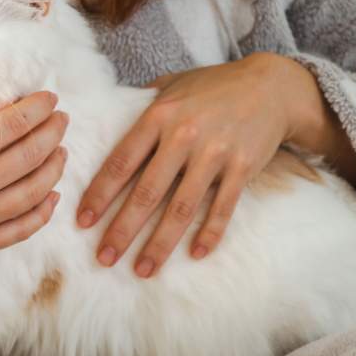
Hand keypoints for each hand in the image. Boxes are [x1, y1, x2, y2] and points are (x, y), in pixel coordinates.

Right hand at [0, 92, 67, 264]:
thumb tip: (5, 108)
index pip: (10, 126)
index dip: (36, 110)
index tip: (49, 100)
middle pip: (28, 156)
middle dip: (51, 133)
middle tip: (61, 120)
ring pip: (33, 192)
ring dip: (54, 168)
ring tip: (60, 152)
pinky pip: (22, 229)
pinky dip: (42, 211)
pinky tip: (51, 194)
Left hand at [77, 53, 355, 277]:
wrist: (272, 85)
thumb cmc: (213, 87)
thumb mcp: (172, 85)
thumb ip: (140, 106)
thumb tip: (103, 118)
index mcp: (159, 116)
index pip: (121, 163)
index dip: (99, 195)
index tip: (83, 222)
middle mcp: (184, 135)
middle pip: (147, 193)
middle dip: (122, 230)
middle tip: (104, 258)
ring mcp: (215, 153)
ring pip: (182, 208)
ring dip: (160, 243)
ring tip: (142, 270)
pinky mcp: (243, 167)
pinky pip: (223, 207)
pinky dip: (210, 233)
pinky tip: (195, 255)